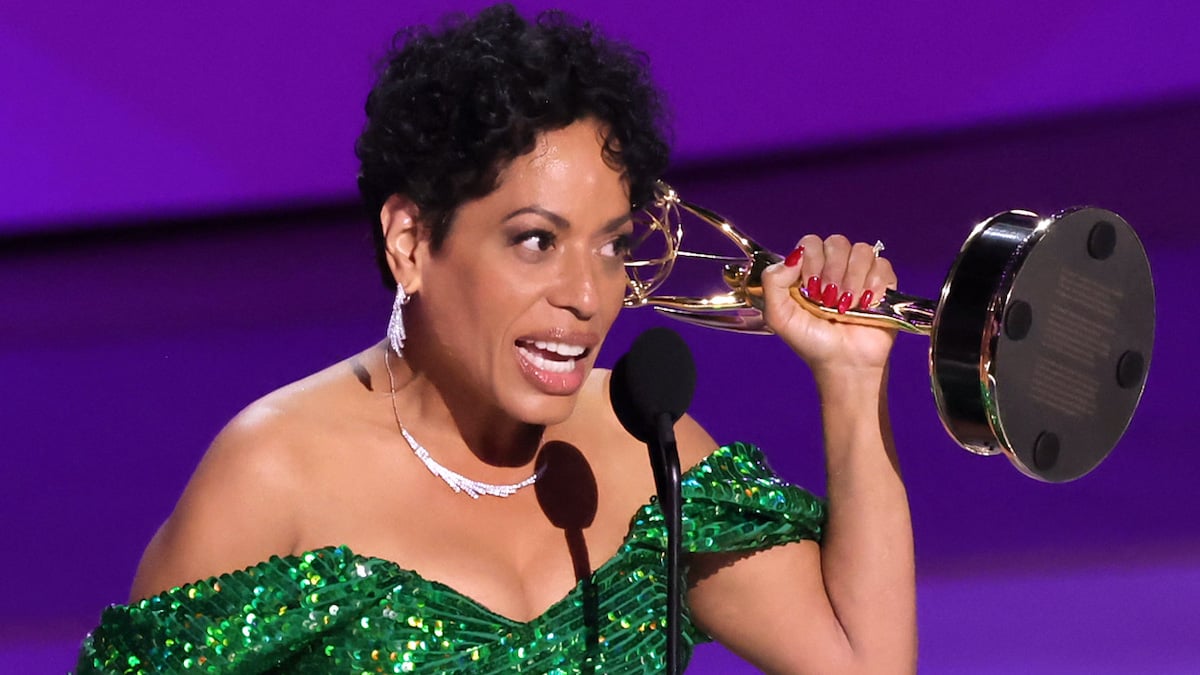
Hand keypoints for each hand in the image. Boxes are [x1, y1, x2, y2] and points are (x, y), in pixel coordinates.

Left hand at [760, 235, 897, 375]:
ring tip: (847, 305)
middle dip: (833, 270)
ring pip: (862, 250)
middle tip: (829, 299)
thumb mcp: (779, 317)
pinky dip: (873, 285)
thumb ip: (772, 282)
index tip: (810, 288)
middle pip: (837, 242)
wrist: (844, 364)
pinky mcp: (883, 283)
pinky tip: (866, 305)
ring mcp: (859, 274)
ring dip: (853, 279)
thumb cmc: (811, 342)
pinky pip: (883, 265)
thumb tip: (793, 256)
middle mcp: (834, 268)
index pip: (810, 242)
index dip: (811, 260)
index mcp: (808, 271)